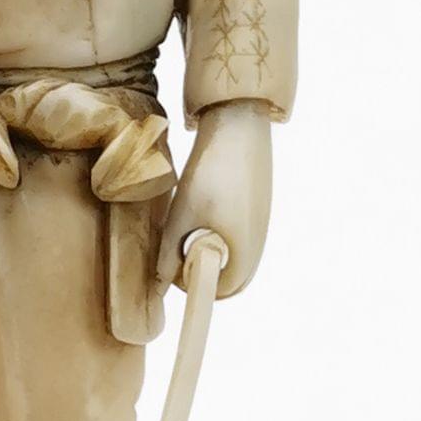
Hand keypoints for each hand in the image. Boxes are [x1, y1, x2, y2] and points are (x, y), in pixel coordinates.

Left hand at [157, 99, 272, 296]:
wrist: (238, 129)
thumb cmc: (209, 175)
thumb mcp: (181, 217)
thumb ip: (169, 254)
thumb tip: (160, 283)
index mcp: (244, 251)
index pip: (220, 291)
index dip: (193, 283)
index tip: (174, 264)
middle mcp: (258, 244)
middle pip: (225, 275)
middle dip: (199, 267)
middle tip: (177, 242)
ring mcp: (260, 227)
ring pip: (228, 254)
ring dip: (205, 247)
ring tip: (190, 219)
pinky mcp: (256, 211)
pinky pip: (234, 236)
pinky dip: (215, 232)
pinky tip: (202, 208)